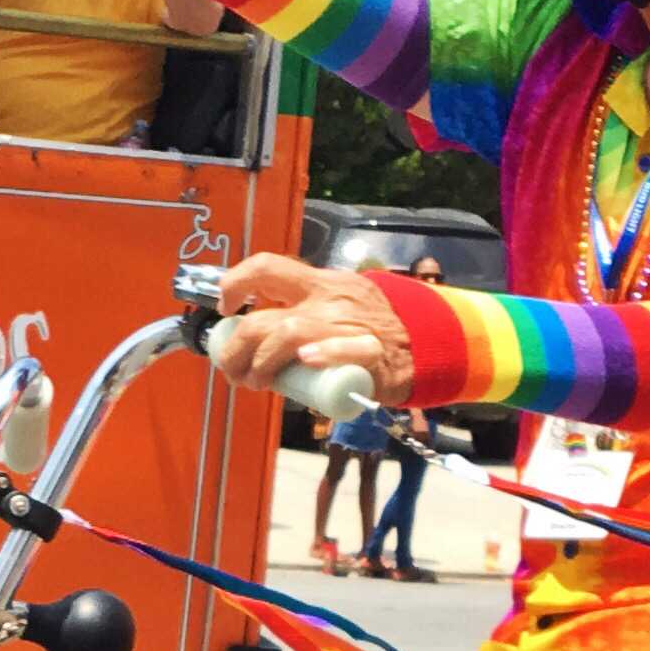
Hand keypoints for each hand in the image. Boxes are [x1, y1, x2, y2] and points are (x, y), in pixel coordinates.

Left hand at [209, 255, 414, 403]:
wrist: (424, 342)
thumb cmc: (371, 328)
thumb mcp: (336, 305)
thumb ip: (303, 312)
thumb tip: (253, 336)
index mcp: (319, 284)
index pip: (268, 268)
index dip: (236, 283)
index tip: (225, 309)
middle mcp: (330, 300)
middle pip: (267, 318)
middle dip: (237, 348)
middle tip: (234, 370)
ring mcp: (350, 325)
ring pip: (291, 333)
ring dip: (262, 363)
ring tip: (256, 382)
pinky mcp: (371, 353)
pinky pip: (346, 350)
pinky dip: (324, 353)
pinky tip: (305, 361)